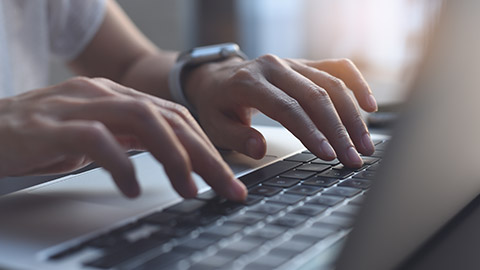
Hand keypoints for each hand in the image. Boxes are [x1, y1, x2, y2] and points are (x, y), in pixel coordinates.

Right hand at [0, 77, 245, 199]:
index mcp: (120, 98)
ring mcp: (79, 106)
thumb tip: (173, 157)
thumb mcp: (97, 135)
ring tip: (189, 189)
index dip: (207, 147)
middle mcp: (105, 95)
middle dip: (205, 156)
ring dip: (174, 157)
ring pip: (143, 121)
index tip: (227, 178)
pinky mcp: (52, 126)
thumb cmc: (43, 135)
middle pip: (170, 119)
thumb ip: (131, 139)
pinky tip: (132, 189)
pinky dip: (121, 165)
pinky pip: (96, 140)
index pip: (176, 117)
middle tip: (227, 188)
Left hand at [184, 55, 377, 167]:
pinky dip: (356, 84)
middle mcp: (273, 67)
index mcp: (249, 82)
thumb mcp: (215, 125)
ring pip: (331, 84)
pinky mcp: (304, 63)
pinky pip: (337, 67)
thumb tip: (260, 148)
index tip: (328, 155)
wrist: (218, 78)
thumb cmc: (217, 104)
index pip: (287, 108)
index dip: (311, 132)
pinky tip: (370, 105)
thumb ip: (236, 137)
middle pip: (315, 96)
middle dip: (339, 130)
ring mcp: (291, 62)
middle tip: (354, 157)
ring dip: (352, 115)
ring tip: (365, 144)